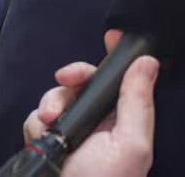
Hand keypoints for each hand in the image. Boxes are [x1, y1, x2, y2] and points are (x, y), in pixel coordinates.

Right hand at [24, 31, 157, 176]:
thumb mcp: (131, 146)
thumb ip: (138, 103)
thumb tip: (148, 62)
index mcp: (126, 121)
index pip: (123, 80)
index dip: (115, 58)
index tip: (110, 37)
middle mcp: (100, 125)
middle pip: (86, 83)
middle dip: (74, 76)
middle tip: (67, 77)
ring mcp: (72, 134)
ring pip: (58, 97)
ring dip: (52, 102)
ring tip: (51, 121)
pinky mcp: (46, 144)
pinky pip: (37, 118)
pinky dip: (37, 122)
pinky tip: (42, 137)